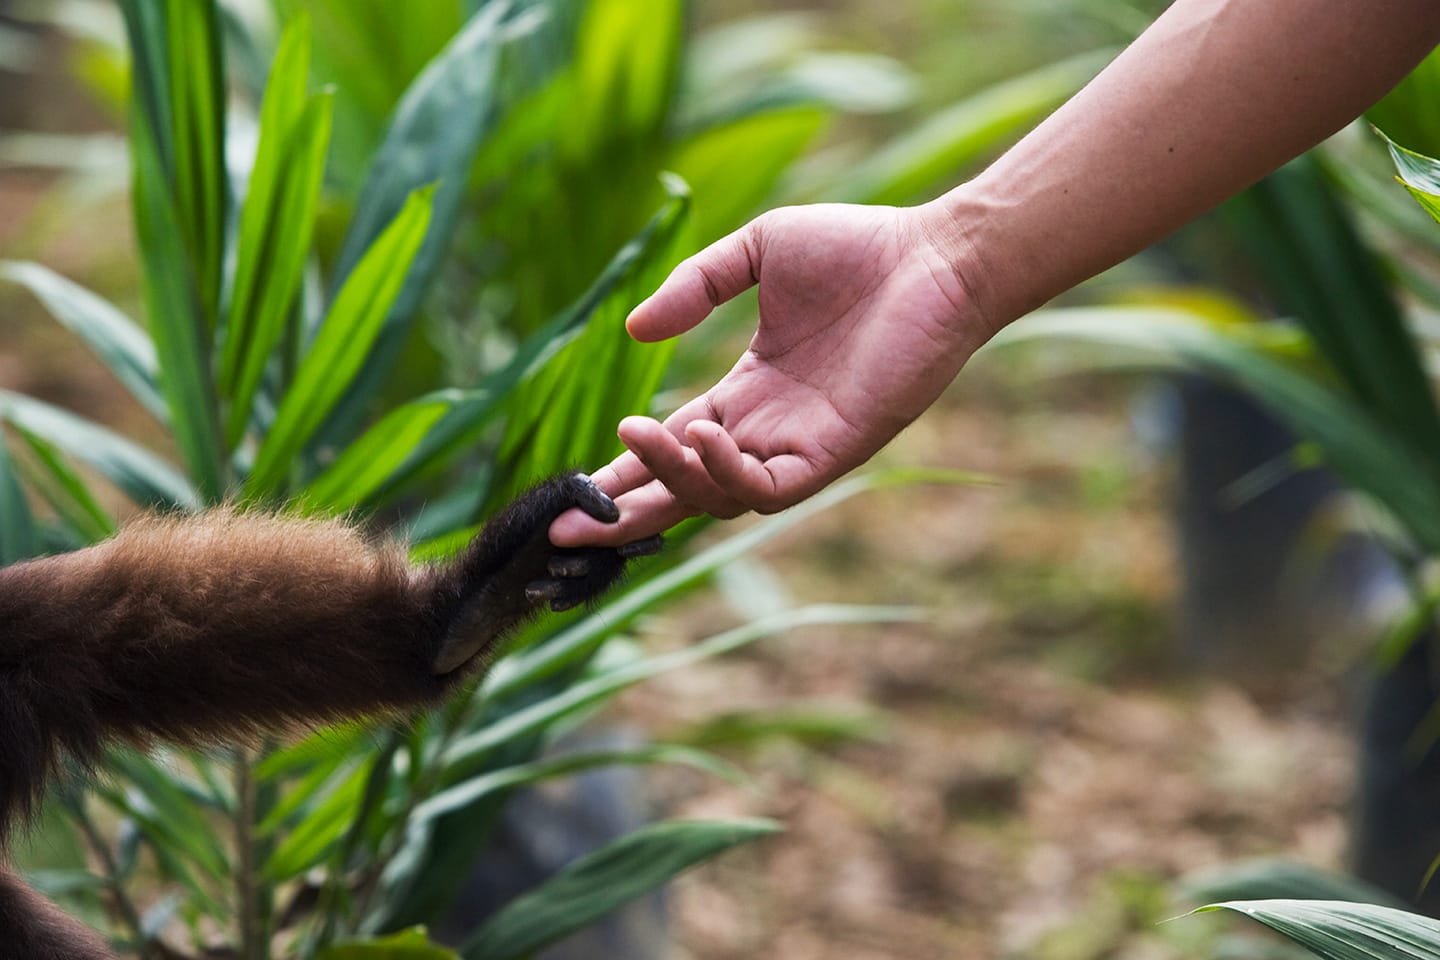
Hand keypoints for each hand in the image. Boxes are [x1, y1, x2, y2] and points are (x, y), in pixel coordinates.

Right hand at [549, 201, 990, 546]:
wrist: (934, 257)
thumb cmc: (856, 249)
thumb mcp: (755, 254)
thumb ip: (695, 289)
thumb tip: (637, 332)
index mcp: (748, 392)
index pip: (673, 443)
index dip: (625, 468)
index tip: (573, 488)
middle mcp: (767, 429)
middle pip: (684, 489)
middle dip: (624, 513)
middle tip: (565, 526)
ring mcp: (799, 446)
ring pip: (718, 495)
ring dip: (670, 477)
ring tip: (636, 439)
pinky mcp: (834, 452)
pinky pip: (769, 489)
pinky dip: (728, 473)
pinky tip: (701, 433)